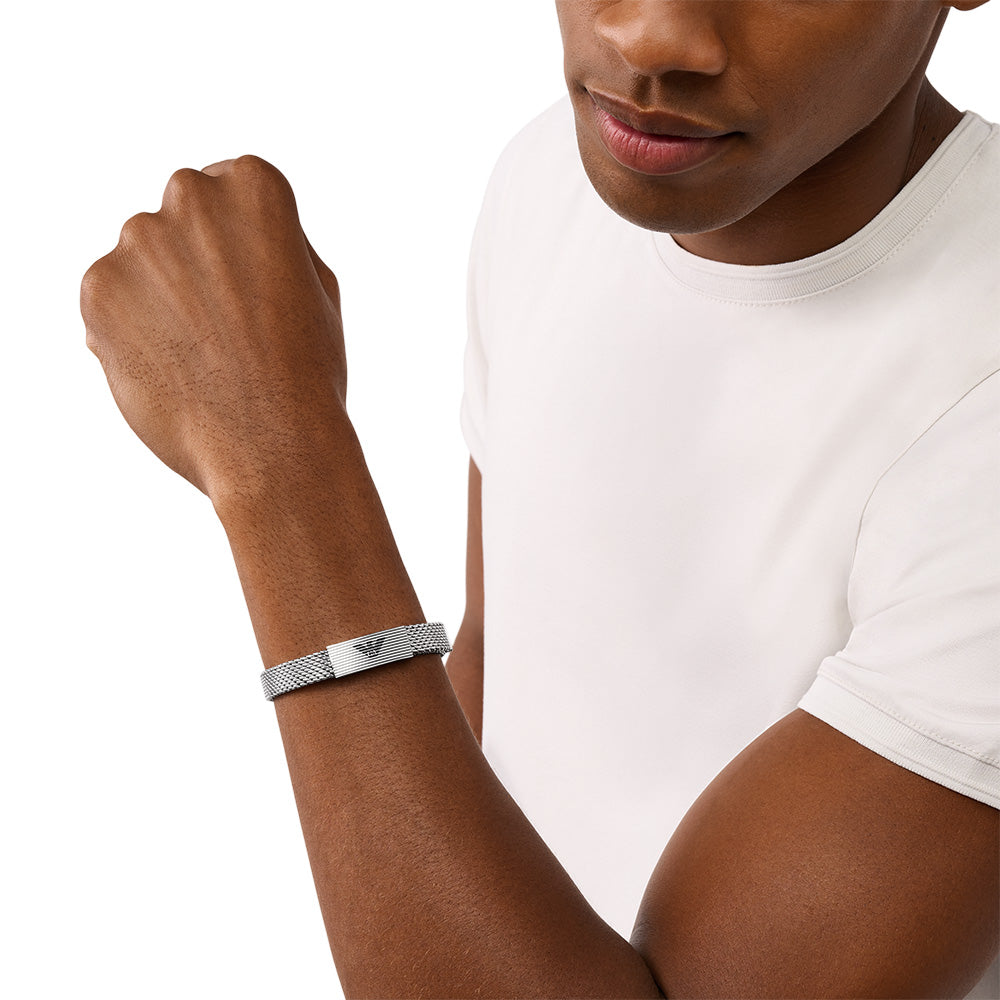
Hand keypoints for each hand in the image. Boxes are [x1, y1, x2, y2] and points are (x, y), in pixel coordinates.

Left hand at [81, 155, 347, 500]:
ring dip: (161, 298)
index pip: (229, 187)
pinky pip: (109, 302)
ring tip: (202, 357)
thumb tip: (231, 234)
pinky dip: (131, 332)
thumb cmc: (309, 375)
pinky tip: (172, 370)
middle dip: (195, 262)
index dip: (240, 244)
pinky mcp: (97, 290)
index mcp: (254, 185)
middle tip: (227, 326)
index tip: (253, 287)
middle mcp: (190, 196)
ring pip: (142, 261)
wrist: (273, 448)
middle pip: (180, 219)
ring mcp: (138, 242)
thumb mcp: (318, 290)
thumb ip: (274, 244)